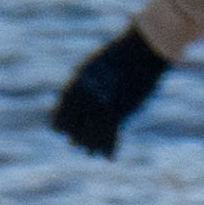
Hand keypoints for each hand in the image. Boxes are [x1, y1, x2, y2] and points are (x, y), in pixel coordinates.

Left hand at [47, 31, 169, 158]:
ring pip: (91, 132)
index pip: (63, 109)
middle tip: (76, 144)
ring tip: (90, 152)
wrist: (144, 48)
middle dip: (76, 135)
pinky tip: (109, 156)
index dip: (60, 122)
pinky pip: (110, 135)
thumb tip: (89, 86)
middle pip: (75, 123)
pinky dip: (109, 147)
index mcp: (78, 83)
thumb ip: (92, 78)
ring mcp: (101, 103)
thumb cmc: (125, 52)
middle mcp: (85, 95)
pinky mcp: (119, 110)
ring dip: (91, 144)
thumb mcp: (101, 63)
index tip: (59, 130)